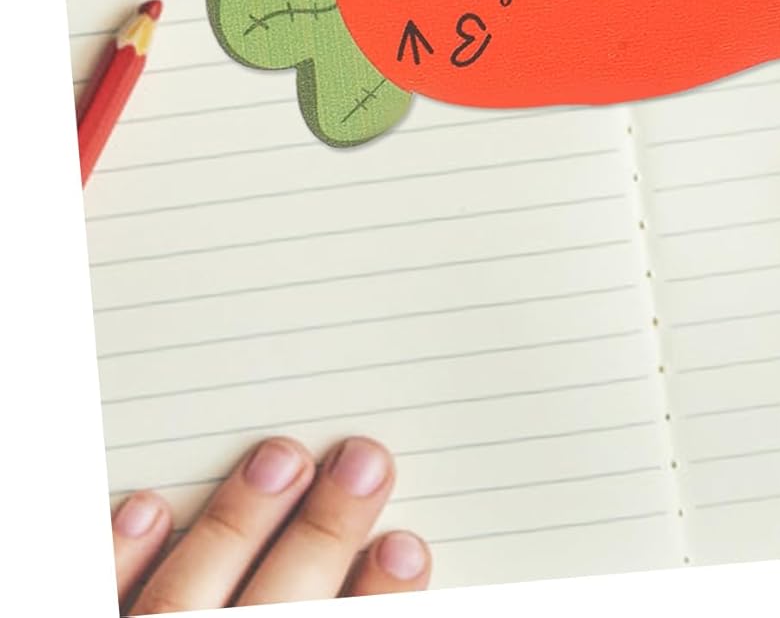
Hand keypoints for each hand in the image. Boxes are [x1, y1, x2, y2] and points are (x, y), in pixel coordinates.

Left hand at [111, 436, 429, 610]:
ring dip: (233, 528)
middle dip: (320, 538)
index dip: (375, 597)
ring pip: (181, 600)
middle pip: (271, 609)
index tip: (407, 546)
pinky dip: (118, 561)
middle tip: (363, 462)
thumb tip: (399, 545)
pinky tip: (148, 505)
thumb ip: (341, 601)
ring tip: (279, 456)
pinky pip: (94, 600)